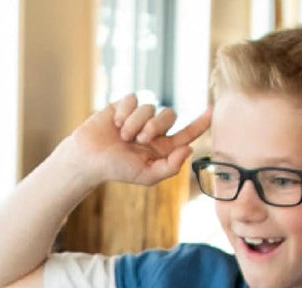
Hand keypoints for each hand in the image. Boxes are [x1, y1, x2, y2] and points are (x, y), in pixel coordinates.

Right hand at [68, 96, 210, 187]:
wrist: (89, 158)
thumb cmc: (116, 169)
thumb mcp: (146, 175)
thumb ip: (170, 166)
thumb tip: (189, 148)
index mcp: (161, 147)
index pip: (186, 133)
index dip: (200, 123)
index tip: (212, 111)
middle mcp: (152, 130)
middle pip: (169, 115)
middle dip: (156, 125)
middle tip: (141, 139)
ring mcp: (138, 116)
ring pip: (150, 106)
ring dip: (136, 122)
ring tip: (122, 135)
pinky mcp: (124, 105)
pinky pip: (134, 99)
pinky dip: (125, 113)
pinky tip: (114, 124)